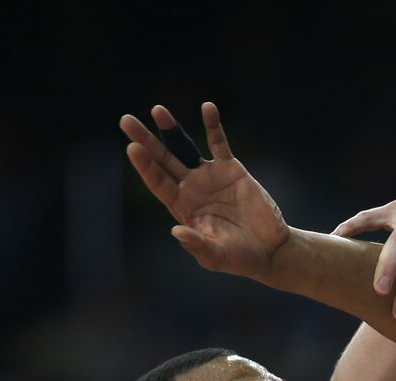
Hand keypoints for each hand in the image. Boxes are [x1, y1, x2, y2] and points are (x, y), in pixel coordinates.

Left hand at [120, 103, 288, 281]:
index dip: (145, 166)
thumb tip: (176, 231)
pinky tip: (207, 107)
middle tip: (126, 121)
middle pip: (163, 159)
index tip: (132, 147)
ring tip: (157, 110)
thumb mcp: (215, 256)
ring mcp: (209, 176)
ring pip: (185, 147)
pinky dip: (213, 125)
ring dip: (171, 129)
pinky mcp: (231, 168)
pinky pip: (219, 143)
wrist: (269, 248)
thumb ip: (197, 244)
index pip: (158, 182)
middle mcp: (190, 188)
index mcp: (181, 207)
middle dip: (145, 140)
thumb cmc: (239, 257)